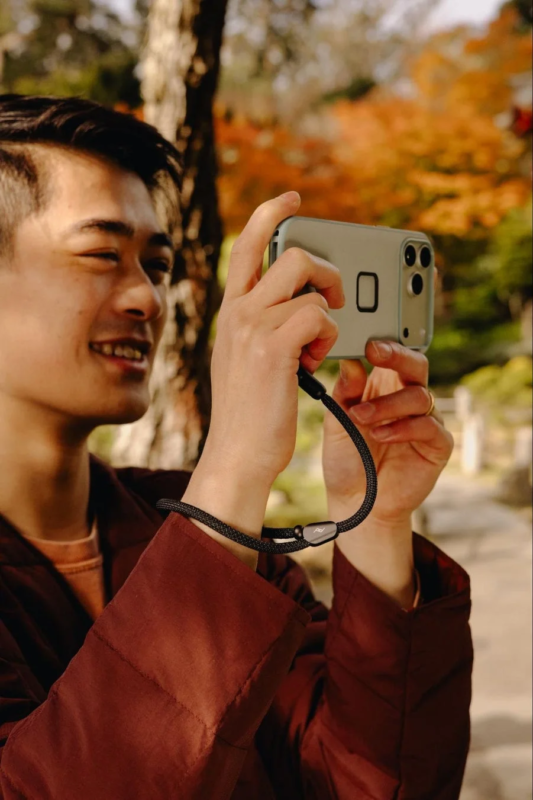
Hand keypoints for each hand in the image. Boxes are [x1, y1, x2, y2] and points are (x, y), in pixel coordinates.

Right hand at [203, 192, 343, 485]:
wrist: (238, 453)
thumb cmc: (251, 411)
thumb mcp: (247, 357)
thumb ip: (265, 324)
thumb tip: (305, 303)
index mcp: (232, 310)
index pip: (247, 244)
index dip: (270, 213)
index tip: (292, 197)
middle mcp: (238, 311)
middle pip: (293, 253)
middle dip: (327, 273)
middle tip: (333, 303)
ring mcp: (253, 327)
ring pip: (311, 284)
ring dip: (329, 314)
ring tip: (316, 348)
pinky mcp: (274, 348)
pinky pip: (319, 315)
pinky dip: (327, 337)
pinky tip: (314, 363)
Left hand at [322, 340, 453, 526]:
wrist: (356, 504)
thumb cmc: (347, 460)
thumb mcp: (337, 423)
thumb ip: (344, 393)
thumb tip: (349, 361)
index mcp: (383, 388)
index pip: (392, 356)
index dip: (384, 345)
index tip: (366, 342)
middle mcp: (407, 399)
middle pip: (416, 365)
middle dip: (397, 356)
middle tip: (375, 354)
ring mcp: (425, 421)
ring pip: (419, 396)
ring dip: (388, 404)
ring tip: (361, 418)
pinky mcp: (437, 446)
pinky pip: (429, 427)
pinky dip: (404, 428)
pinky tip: (382, 436)